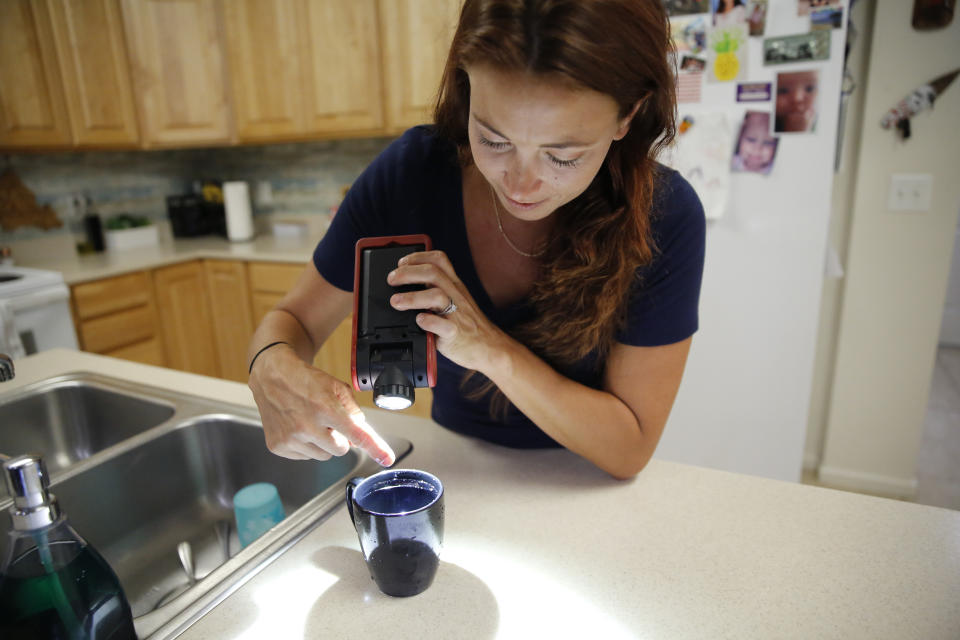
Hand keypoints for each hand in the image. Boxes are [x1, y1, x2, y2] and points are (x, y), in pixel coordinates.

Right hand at [248, 343, 395, 464]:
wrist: (272, 377)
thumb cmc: (305, 380)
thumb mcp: (336, 386)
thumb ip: (353, 409)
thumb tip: (361, 432)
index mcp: (325, 408)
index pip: (356, 433)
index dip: (375, 447)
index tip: (387, 458)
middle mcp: (306, 426)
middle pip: (341, 449)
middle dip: (339, 438)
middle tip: (327, 421)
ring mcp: (291, 438)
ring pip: (323, 455)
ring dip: (322, 443)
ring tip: (311, 422)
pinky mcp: (279, 446)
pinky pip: (306, 457)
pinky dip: (306, 445)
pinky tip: (298, 427)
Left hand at [387, 250, 507, 371]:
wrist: (488, 346)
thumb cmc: (467, 325)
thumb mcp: (456, 300)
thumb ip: (437, 290)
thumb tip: (408, 283)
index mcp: (454, 285)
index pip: (438, 260)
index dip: (417, 257)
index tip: (401, 263)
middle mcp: (456, 295)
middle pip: (433, 273)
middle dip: (408, 273)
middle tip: (391, 280)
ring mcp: (457, 313)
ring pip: (437, 296)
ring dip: (412, 297)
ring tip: (396, 302)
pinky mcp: (455, 333)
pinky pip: (443, 325)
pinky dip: (428, 321)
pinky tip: (419, 321)